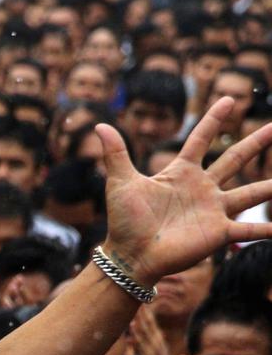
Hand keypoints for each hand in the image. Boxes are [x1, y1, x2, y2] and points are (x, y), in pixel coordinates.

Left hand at [97, 98, 271, 284]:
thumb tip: (99, 126)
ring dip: (271, 187)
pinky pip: (249, 229)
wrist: (129, 255)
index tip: (228, 99)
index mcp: (180, 173)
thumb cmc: (124, 221)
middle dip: (256, 142)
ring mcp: (213, 210)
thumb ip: (115, 154)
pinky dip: (267, 230)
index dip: (213, 120)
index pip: (201, 140)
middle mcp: (202, 188)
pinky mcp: (218, 232)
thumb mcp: (120, 183)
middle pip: (234, 159)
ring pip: (251, 193)